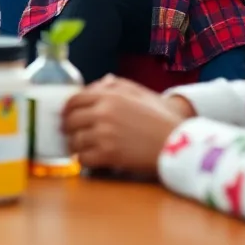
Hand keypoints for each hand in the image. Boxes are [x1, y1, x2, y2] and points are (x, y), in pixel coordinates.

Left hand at [62, 75, 192, 175]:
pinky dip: (84, 160)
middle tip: (70, 135)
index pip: (74, 100)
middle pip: (70, 121)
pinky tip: (90, 159)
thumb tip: (98, 84)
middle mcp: (103, 112)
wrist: (179, 143)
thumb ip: (116, 85)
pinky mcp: (109, 155)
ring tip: (80, 148)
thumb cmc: (161, 118)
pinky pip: (83, 158)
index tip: (65, 116)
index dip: (66, 109)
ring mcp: (105, 134)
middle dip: (68, 129)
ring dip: (75, 146)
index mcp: (110, 96)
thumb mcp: (140, 93)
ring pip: (75, 141)